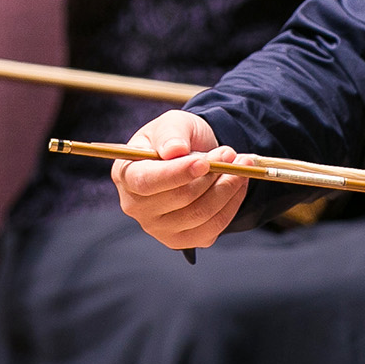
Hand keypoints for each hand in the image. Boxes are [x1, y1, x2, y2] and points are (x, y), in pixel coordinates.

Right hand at [111, 110, 246, 250]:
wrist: (193, 155)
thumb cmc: (176, 137)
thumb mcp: (173, 122)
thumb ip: (171, 133)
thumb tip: (174, 150)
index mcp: (126, 174)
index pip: (146, 182)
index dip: (176, 174)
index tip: (204, 162)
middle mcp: (137, 207)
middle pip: (179, 199)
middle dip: (211, 175)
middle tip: (229, 153)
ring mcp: (159, 228)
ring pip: (200, 214)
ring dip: (226, 187)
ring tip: (238, 164)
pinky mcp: (182, 241)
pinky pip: (213, 227)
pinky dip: (231, 203)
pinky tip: (236, 183)